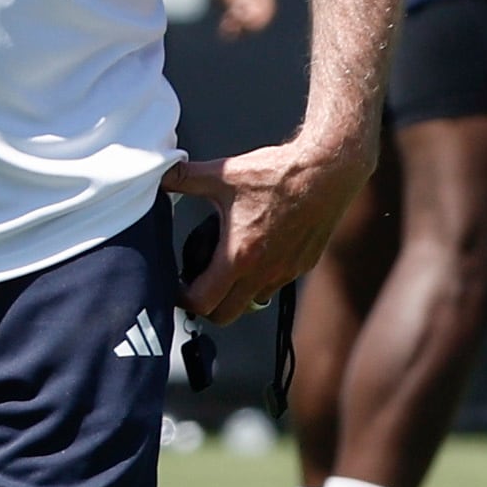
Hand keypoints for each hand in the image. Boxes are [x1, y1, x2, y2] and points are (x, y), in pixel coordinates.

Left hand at [161, 134, 369, 323]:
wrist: (327, 171)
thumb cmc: (278, 174)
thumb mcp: (224, 174)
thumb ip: (185, 177)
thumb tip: (160, 172)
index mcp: (238, 256)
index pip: (202, 303)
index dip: (183, 299)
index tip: (178, 287)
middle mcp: (263, 272)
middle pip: (225, 315)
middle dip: (207, 306)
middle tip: (198, 284)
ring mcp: (285, 272)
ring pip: (252, 302)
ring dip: (235, 294)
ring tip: (226, 268)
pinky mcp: (302, 266)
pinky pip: (275, 285)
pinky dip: (260, 279)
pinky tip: (256, 252)